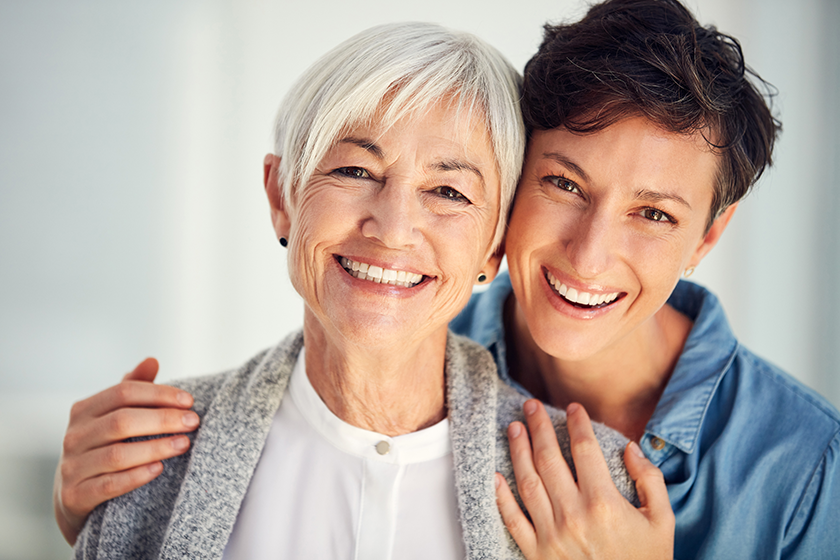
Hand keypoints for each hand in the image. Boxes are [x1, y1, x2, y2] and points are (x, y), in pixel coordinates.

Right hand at [53, 358, 198, 545]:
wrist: (74, 496)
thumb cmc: (103, 446)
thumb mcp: (113, 415)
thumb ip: (132, 388)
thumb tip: (152, 360)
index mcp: (84, 410)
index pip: (124, 392)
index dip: (159, 394)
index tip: (189, 401)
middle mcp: (74, 436)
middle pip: (122, 421)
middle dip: (163, 419)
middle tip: (193, 422)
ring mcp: (72, 467)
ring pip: (117, 454)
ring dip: (156, 448)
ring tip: (184, 444)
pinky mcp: (75, 496)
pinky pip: (109, 485)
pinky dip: (136, 476)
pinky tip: (159, 469)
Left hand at [495, 400, 673, 559]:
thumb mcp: (662, 521)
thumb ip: (649, 480)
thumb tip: (630, 448)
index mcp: (604, 503)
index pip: (585, 449)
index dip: (577, 423)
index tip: (572, 408)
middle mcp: (573, 515)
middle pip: (549, 458)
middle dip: (539, 427)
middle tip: (531, 405)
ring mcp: (551, 535)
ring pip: (527, 482)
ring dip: (518, 451)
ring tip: (514, 428)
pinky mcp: (537, 554)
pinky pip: (513, 520)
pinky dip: (502, 497)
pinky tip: (496, 475)